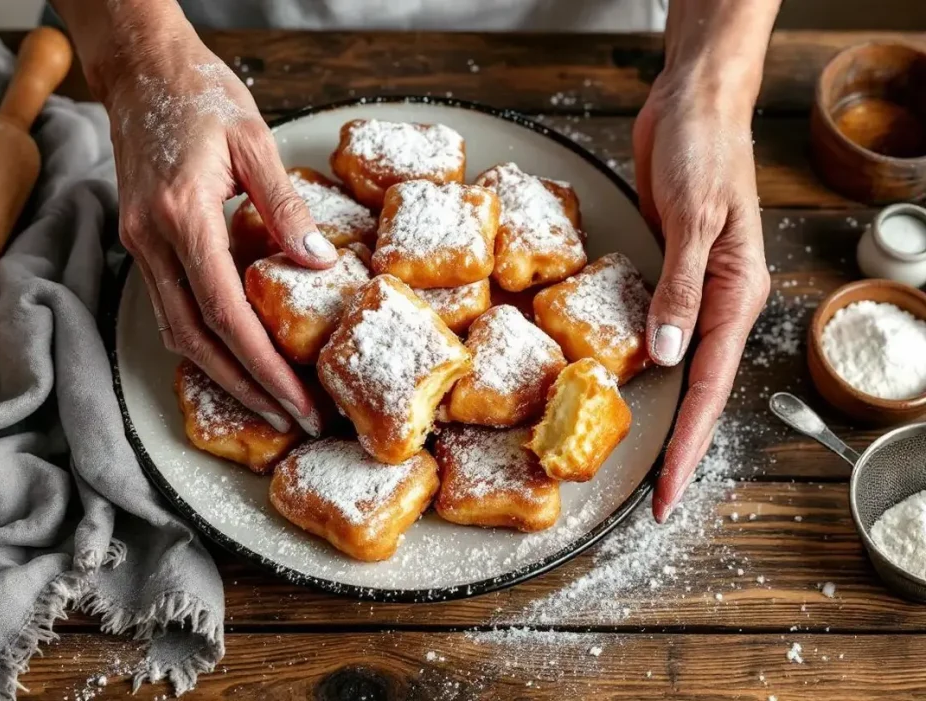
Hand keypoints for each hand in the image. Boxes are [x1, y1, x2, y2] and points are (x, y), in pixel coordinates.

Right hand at [100, 24, 336, 434]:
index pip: (226, 314)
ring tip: (271, 401)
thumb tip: (317, 263)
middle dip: (247, 388)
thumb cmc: (200, 92)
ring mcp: (139, 243)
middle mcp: (151, 239)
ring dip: (223, 374)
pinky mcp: (140, 241)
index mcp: (182, 215)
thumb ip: (284, 206)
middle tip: (293, 420)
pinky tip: (236, 358)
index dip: (265, 367)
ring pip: (176, 332)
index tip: (300, 401)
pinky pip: (170, 307)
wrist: (141, 66)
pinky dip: (204, 342)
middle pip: (196, 340)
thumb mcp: (254, 140)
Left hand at [633, 73, 770, 521]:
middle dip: (679, 444)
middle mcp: (719, 302)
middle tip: (653, 497)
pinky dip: (643, 364)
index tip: (667, 488)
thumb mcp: (696, 220)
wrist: (691, 105)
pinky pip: (656, 331)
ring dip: (663, 413)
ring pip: (679, 366)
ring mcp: (693, 290)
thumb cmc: (703, 151)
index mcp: (738, 295)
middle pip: (698, 389)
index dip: (688, 443)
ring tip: (638, 460)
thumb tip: (668, 357)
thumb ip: (682, 290)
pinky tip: (624, 387)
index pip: (711, 385)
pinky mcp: (667, 274)